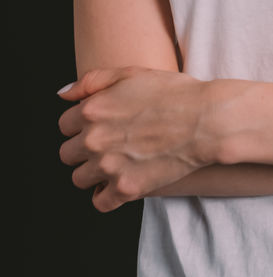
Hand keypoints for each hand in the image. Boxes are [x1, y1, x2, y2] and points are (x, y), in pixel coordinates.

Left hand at [58, 66, 211, 212]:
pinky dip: (108, 196)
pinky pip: (99, 202)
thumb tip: (63, 94)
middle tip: (109, 144)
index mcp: (92, 110)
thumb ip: (92, 81)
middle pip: (67, 154)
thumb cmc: (174, 93)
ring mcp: (108, 167)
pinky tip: (121, 183)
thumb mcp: (132, 73)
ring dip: (93, 173)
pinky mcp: (126, 189)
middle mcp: (94, 140)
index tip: (100, 126)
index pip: (64, 125)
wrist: (206, 120)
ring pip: (79, 179)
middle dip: (84, 150)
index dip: (81, 125)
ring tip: (116, 163)